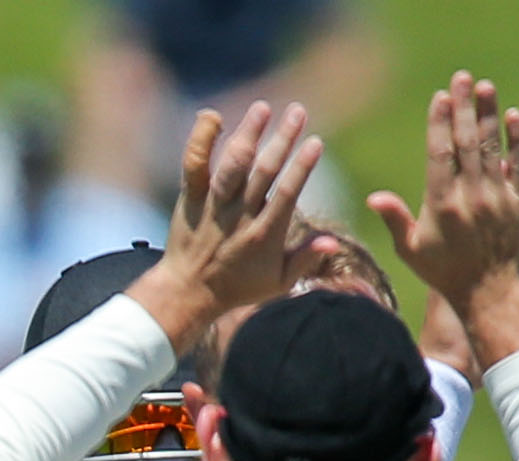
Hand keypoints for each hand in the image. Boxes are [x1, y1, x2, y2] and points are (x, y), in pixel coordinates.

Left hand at [129, 101, 323, 356]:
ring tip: (262, 108)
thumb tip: (332, 242)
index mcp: (263, 235)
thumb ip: (305, 259)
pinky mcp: (190, 200)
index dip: (302, 167)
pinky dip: (200, 142)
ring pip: (232, 166)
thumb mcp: (277, 282)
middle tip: (298, 111)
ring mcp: (213, 207)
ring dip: (248, 134)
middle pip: (263, 172)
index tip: (315, 142)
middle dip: (282, 140)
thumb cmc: (237, 287)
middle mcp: (238, 217)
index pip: (287, 194)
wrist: (186, 294)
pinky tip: (212, 117)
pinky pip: (193, 168)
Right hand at [369, 74, 518, 359]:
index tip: (440, 97)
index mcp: (441, 205)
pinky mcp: (518, 201)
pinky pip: (518, 164)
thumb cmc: (444, 271)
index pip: (440, 154)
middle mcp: (470, 196)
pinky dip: (515, 140)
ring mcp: (497, 197)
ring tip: (485, 86)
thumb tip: (375, 197)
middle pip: (466, 142)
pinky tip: (512, 116)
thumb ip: (396, 220)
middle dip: (463, 107)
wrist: (488, 291)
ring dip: (488, 114)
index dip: (440, 123)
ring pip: (491, 147)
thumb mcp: (412, 250)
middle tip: (462, 77)